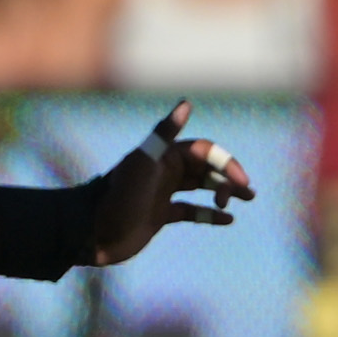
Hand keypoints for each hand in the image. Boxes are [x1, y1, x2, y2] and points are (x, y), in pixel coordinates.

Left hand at [92, 100, 254, 265]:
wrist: (91, 233)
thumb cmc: (119, 197)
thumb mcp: (142, 163)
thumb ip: (164, 133)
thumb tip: (186, 103)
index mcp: (166, 156)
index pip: (206, 152)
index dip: (227, 163)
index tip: (241, 182)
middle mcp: (167, 172)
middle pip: (208, 169)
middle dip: (229, 178)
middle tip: (245, 195)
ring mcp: (164, 194)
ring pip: (202, 188)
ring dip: (224, 192)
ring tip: (246, 201)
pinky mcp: (160, 216)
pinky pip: (191, 212)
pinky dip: (209, 215)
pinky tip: (227, 221)